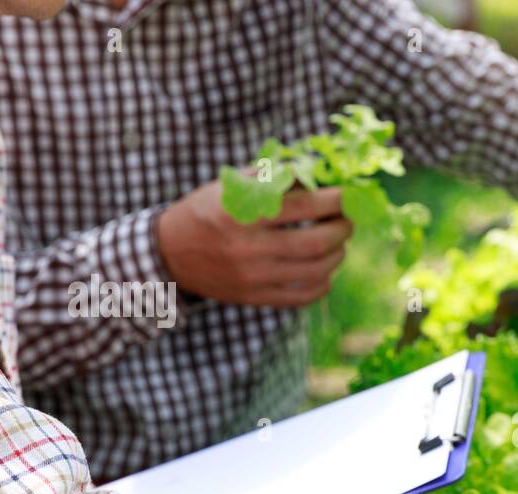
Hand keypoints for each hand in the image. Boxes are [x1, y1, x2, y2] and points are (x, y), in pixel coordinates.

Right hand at [157, 181, 352, 308]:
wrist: (170, 254)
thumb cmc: (205, 212)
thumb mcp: (228, 186)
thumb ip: (270, 178)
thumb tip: (315, 172)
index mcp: (242, 214)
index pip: (303, 206)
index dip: (334, 200)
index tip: (347, 195)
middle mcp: (249, 248)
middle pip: (317, 242)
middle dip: (342, 229)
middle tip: (348, 221)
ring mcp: (254, 277)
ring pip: (316, 271)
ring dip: (338, 255)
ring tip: (339, 244)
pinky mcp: (256, 298)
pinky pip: (303, 296)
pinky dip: (323, 284)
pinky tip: (324, 271)